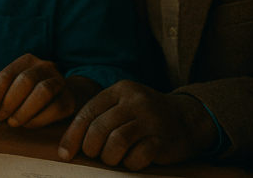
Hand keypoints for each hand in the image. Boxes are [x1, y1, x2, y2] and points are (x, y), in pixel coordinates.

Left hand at [0, 53, 93, 128]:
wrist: (63, 93)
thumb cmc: (29, 91)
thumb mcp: (9, 89)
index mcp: (26, 60)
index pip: (5, 75)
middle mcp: (45, 66)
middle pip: (25, 81)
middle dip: (9, 102)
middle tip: (0, 118)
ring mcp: (60, 81)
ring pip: (43, 92)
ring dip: (24, 110)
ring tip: (13, 122)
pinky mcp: (70, 99)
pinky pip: (55, 108)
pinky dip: (38, 119)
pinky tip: (28, 124)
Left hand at [58, 80, 218, 170]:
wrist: (188, 119)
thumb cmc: (145, 115)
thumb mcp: (123, 105)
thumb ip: (100, 116)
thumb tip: (69, 142)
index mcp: (120, 90)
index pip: (88, 112)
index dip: (73, 134)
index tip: (65, 153)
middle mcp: (135, 101)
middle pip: (99, 128)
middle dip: (91, 147)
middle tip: (94, 154)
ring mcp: (151, 120)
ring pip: (116, 142)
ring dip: (109, 157)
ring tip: (112, 158)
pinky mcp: (164, 140)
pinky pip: (138, 156)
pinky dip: (130, 163)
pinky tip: (132, 160)